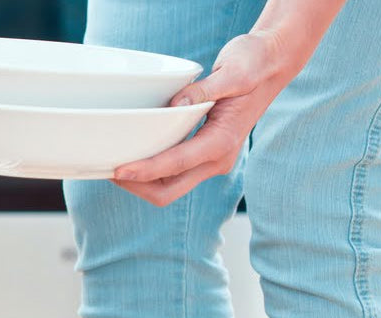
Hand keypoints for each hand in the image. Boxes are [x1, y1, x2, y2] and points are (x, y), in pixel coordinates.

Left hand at [111, 30, 303, 205]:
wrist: (272, 63)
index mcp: (222, 142)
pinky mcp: (205, 155)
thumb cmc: (253, 64)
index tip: (118, 171)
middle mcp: (218, 159)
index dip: (144, 170)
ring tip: (115, 165)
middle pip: (168, 191)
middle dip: (137, 186)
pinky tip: (135, 156)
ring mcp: (212, 160)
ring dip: (142, 182)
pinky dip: (152, 172)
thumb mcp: (232, 71)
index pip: (175, 165)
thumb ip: (204, 90)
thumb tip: (175, 106)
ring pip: (169, 187)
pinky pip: (173, 174)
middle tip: (108, 170)